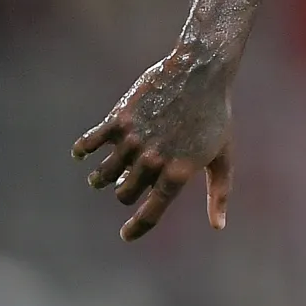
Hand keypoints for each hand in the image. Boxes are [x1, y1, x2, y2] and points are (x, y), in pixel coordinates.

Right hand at [72, 42, 235, 242]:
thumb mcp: (222, 156)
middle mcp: (153, 160)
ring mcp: (134, 140)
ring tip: (102, 175)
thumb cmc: (215, 115)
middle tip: (129, 183)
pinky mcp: (119, 119)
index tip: (126, 235)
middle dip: (125, 193)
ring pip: (104, 175)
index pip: (151, 213)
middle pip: (124, 194)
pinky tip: (83, 153)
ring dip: (101, 178)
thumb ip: (219, 194)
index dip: (136, 228)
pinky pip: (90, 143)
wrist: (200, 70)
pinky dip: (83, 150)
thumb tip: (218, 227)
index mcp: (178, 173)